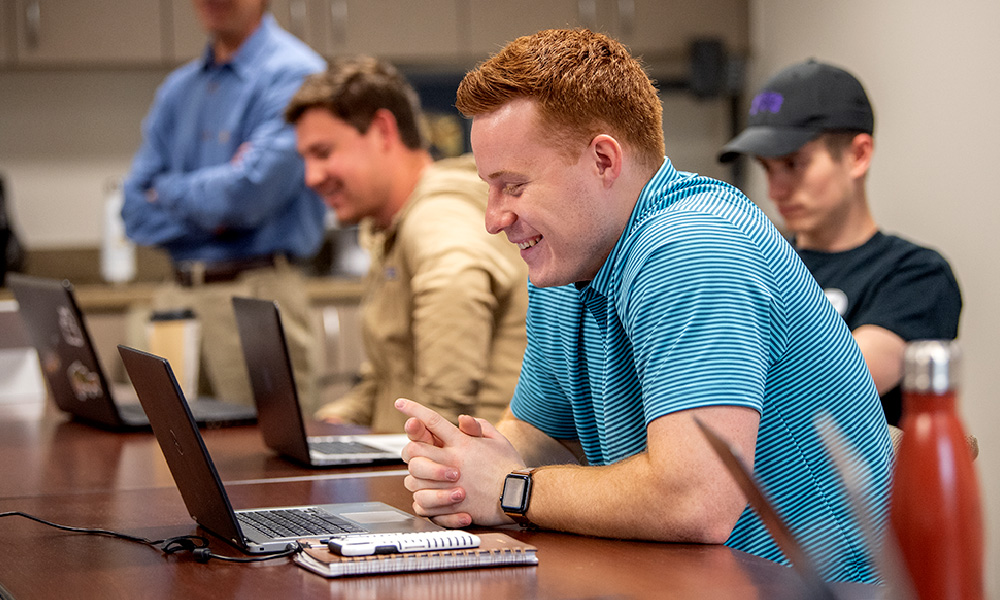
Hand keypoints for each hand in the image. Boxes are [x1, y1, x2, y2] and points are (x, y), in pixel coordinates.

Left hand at [395, 398, 523, 527]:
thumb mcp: (498, 440)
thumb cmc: (510, 467)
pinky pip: (422, 503)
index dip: (413, 409)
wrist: (520, 495)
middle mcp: (452, 462)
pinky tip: (428, 497)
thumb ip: (478, 426)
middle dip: (410, 448)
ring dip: (414, 476)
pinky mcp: (451, 505)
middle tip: (414, 451)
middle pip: (415, 449)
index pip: (432, 420)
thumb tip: (462, 419)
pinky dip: (421, 500)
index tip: (400, 403)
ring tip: (423, 478)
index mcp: (462, 443)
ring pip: (413, 478)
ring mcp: (449, 484)